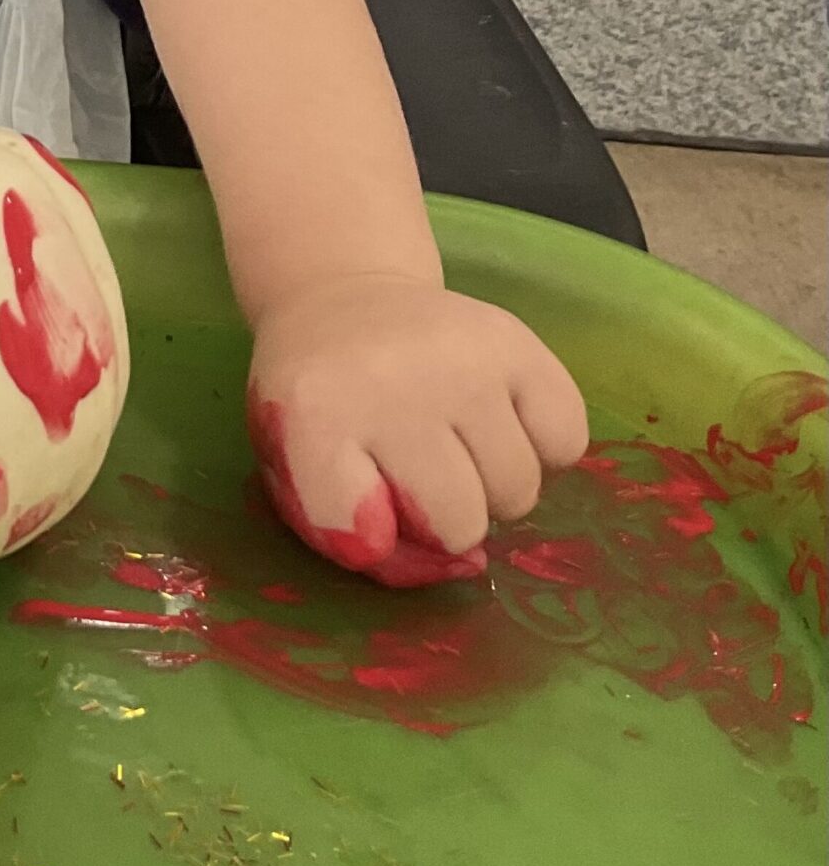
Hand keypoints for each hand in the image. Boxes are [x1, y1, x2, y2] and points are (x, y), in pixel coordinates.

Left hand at [246, 272, 587, 587]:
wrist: (345, 302)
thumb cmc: (325, 402)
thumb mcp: (300, 466)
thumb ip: (357, 535)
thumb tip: (467, 563)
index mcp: (314, 414)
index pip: (358, 532)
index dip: (370, 537)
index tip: (364, 506)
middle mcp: (392, 383)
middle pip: (458, 522)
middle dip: (446, 520)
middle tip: (421, 478)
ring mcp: (462, 359)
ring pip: (519, 489)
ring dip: (495, 489)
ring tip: (460, 448)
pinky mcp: (518, 342)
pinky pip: (566, 443)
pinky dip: (543, 450)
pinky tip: (502, 424)